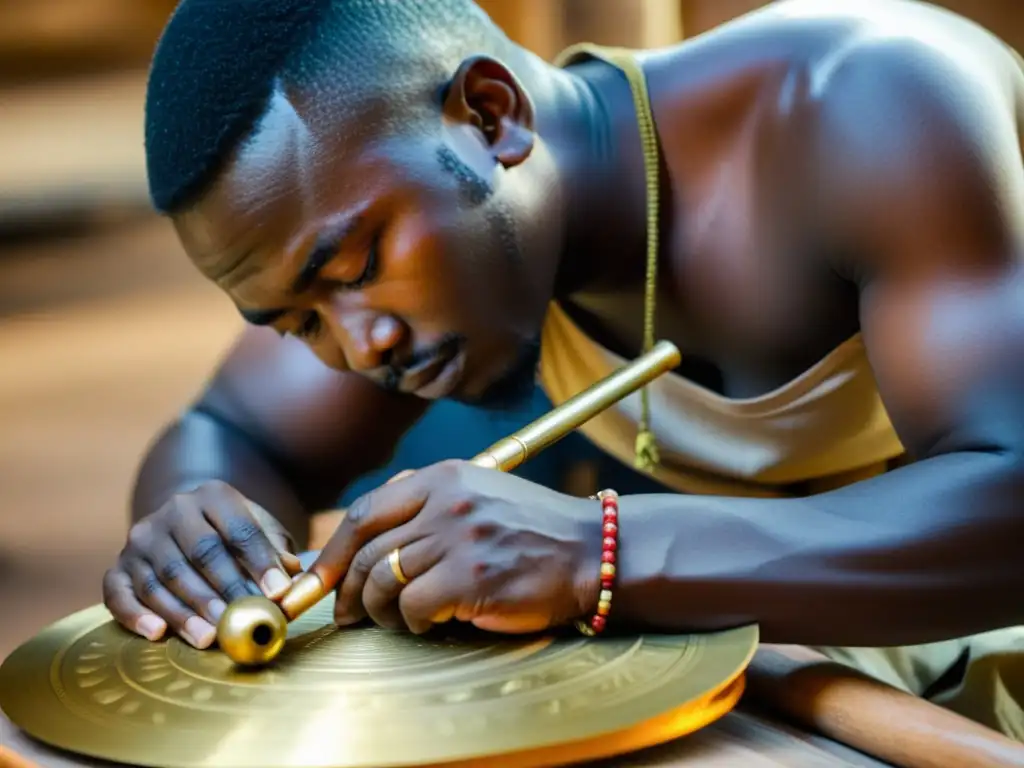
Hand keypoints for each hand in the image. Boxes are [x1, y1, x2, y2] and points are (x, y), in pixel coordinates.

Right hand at [103, 481, 302, 647]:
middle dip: (224, 589)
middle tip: (242, 619)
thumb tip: (290, 575)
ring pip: (162, 578)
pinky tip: (157, 634)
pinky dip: (135, 615)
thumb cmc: (234, 535)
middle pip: (199, 553)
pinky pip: (119, 593)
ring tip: (210, 637)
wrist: (186, 524)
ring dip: (186, 612)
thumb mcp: (261, 530)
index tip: (277, 593)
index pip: (239, 529)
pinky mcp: (117, 567)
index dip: (259, 562)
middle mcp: (173, 511)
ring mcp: (141, 539)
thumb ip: (276, 550)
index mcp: (214, 496)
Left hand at [308, 461, 602, 634]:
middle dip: (347, 590)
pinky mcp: (470, 577)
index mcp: (442, 477)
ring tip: (394, 621)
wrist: (590, 550)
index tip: (320, 578)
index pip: (365, 511)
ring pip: (384, 581)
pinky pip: (413, 607)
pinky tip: (431, 624)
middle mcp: (445, 502)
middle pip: (368, 550)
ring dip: (380, 611)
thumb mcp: (479, 492)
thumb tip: (367, 531)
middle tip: (348, 614)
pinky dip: (412, 623)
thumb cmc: (533, 529)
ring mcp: (458, 538)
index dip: (334, 550)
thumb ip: (427, 502)